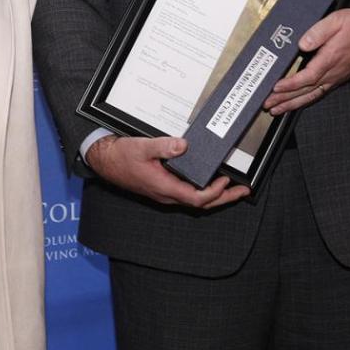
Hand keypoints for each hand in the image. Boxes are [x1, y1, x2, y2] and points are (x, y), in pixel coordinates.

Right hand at [86, 134, 250, 209]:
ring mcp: (166, 193)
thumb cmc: (121, 157)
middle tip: (243, 191)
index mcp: (164, 187)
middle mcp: (167, 194)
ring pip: (196, 200)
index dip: (214, 192)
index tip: (225, 180)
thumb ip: (163, 146)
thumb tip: (183, 145)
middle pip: (202, 204)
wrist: (105, 161)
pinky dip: (204, 190)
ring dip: (216, 195)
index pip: (196, 198)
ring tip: (233, 187)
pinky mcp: (164, 188)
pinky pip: (188, 193)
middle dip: (224, 198)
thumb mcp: (142, 147)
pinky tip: (210, 181)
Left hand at [262, 6, 349, 114]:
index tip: (275, 89)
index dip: (290, 84)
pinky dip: (306, 100)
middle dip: (286, 99)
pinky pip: (320, 93)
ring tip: (278, 110)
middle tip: (269, 105)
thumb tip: (302, 44)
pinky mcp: (339, 78)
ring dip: (293, 104)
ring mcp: (336, 77)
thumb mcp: (336, 20)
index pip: (307, 77)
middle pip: (306, 91)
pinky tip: (297, 103)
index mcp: (331, 58)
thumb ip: (318, 32)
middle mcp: (333, 72)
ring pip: (312, 95)